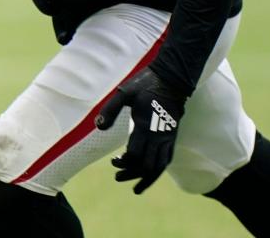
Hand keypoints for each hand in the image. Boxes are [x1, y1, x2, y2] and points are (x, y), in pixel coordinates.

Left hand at [95, 67, 186, 193]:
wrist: (171, 80)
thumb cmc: (145, 85)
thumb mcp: (124, 94)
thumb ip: (110, 110)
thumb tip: (98, 127)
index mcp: (145, 126)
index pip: (135, 154)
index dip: (124, 163)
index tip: (113, 162)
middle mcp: (159, 136)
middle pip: (147, 165)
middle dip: (132, 175)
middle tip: (117, 178)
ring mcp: (168, 137)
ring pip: (160, 166)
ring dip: (147, 179)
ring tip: (136, 189)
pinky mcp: (172, 136)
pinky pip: (167, 159)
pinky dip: (158, 170)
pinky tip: (151, 174)